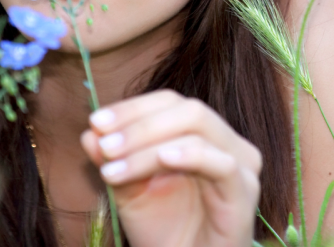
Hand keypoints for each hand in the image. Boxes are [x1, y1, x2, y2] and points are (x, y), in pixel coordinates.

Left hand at [81, 89, 261, 246]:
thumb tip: (89, 132)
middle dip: (139, 124)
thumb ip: (112, 160)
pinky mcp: (244, 193)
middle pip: (187, 109)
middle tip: (105, 145)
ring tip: (115, 165)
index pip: (170, 102)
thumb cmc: (164, 231)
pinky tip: (164, 159)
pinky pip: (222, 164)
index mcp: (202, 135)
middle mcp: (226, 143)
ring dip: (149, 143)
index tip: (96, 122)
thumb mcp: (129, 192)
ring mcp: (240, 166)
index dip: (133, 107)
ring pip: (198, 130)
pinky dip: (191, 155)